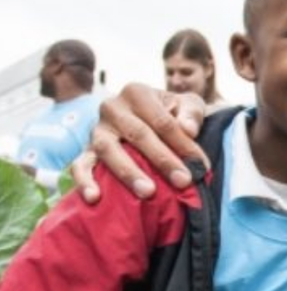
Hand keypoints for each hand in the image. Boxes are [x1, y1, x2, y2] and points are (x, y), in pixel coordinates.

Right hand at [76, 85, 207, 202]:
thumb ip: (192, 113)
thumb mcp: (188, 105)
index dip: (183, 144)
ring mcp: (96, 130)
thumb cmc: (173, 113)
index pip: (162, 121)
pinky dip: (85, 182)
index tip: (202, 166)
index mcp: (137, 93)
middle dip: (163, 160)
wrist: (149, 119)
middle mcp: (112, 108)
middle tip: (183, 181)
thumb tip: (188, 129)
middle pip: (138, 134)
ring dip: (128, 172)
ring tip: (148, 192)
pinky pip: (80, 165)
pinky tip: (94, 198)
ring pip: (108, 150)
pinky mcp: (86, 150)